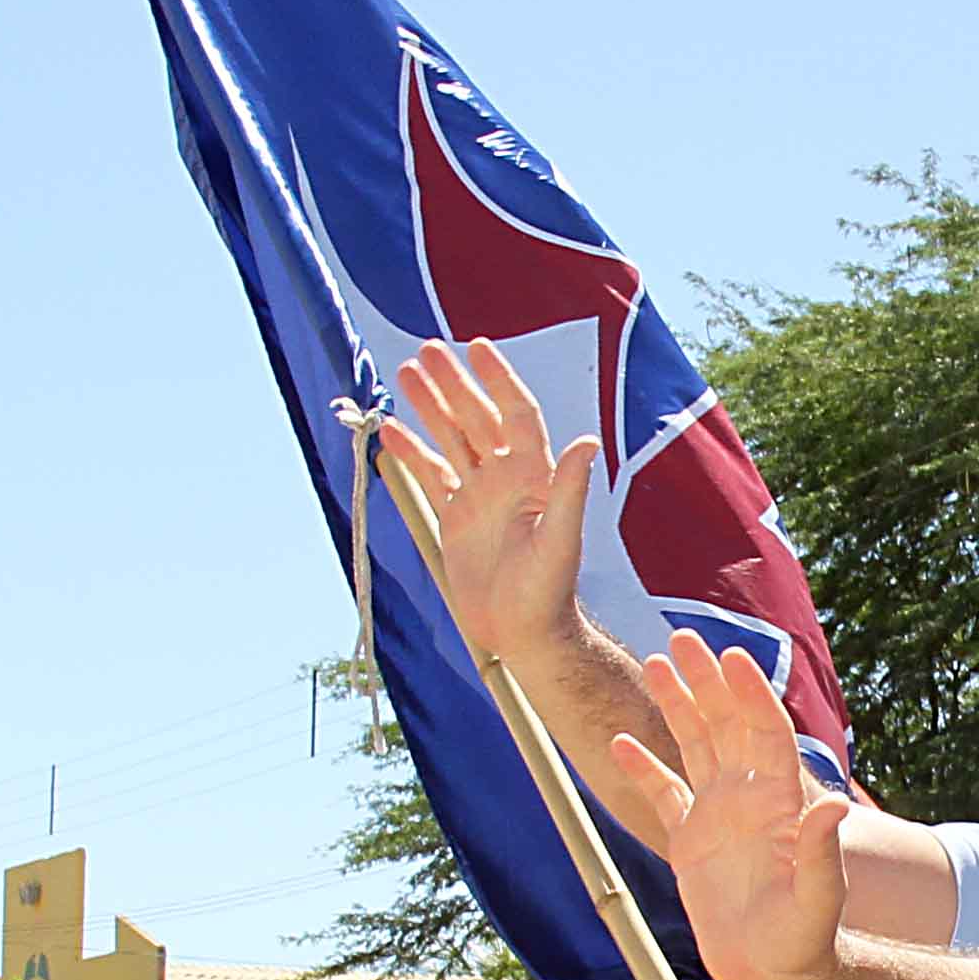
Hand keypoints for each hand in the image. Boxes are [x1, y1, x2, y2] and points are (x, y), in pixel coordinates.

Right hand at [382, 341, 597, 667]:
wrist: (524, 631)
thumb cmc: (549, 590)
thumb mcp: (560, 539)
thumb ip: (569, 489)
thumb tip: (588, 443)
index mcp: (533, 475)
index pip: (516, 413)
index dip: (498, 379)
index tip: (477, 348)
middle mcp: (506, 478)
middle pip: (477, 417)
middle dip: (453, 383)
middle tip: (426, 349)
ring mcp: (480, 495)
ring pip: (451, 438)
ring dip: (430, 407)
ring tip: (405, 373)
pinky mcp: (456, 517)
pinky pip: (431, 475)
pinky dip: (411, 453)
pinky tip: (390, 432)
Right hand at [618, 634, 850, 979]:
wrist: (775, 971)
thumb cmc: (806, 938)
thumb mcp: (819, 899)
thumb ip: (823, 853)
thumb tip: (836, 805)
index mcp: (780, 801)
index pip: (766, 733)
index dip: (750, 696)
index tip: (729, 658)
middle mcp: (748, 797)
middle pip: (726, 725)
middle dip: (706, 682)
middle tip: (681, 640)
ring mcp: (718, 814)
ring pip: (695, 746)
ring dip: (676, 705)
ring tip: (653, 665)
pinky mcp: (690, 840)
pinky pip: (664, 793)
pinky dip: (643, 768)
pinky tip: (621, 742)